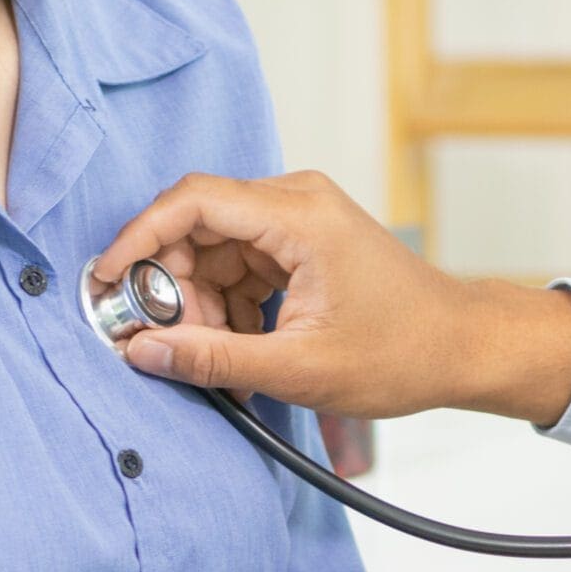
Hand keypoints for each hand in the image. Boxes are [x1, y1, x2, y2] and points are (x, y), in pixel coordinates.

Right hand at [90, 171, 570, 423]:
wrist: (464, 349)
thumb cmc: (404, 353)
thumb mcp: (299, 369)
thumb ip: (213, 359)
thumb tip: (143, 351)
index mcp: (298, 216)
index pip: (192, 202)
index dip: (138, 238)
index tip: (106, 281)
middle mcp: (297, 201)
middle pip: (198, 226)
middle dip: (172, 286)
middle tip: (164, 341)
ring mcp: (301, 219)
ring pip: (217, 250)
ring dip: (202, 304)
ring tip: (216, 359)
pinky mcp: (304, 243)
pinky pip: (242, 264)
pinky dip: (229, 306)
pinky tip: (237, 350)